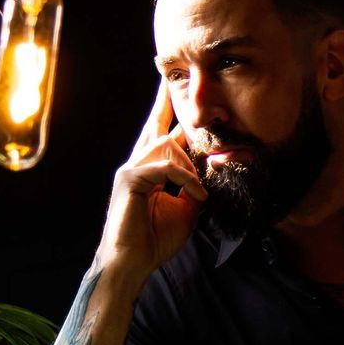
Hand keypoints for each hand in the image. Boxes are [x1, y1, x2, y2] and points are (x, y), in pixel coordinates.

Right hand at [98, 81, 207, 279]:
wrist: (132, 263)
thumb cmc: (155, 239)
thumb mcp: (187, 210)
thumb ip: (196, 187)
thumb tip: (214, 172)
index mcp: (148, 168)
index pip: (159, 130)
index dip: (164, 106)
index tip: (166, 81)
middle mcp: (136, 163)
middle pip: (164, 132)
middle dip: (183, 129)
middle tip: (198, 135)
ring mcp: (130, 169)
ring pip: (167, 147)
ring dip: (190, 168)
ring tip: (198, 193)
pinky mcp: (130, 179)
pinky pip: (166, 168)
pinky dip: (186, 181)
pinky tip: (196, 197)